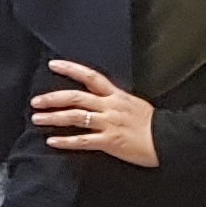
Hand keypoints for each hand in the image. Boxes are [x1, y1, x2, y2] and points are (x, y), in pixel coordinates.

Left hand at [33, 60, 158, 166]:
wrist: (169, 140)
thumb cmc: (152, 124)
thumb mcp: (133, 103)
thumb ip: (113, 100)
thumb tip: (96, 98)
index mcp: (116, 95)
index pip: (90, 76)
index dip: (70, 69)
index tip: (53, 64)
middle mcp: (109, 106)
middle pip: (76, 97)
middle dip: (52, 98)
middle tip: (35, 101)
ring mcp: (108, 124)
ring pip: (75, 117)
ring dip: (53, 118)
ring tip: (37, 119)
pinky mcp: (110, 141)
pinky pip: (83, 141)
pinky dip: (66, 141)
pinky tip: (52, 141)